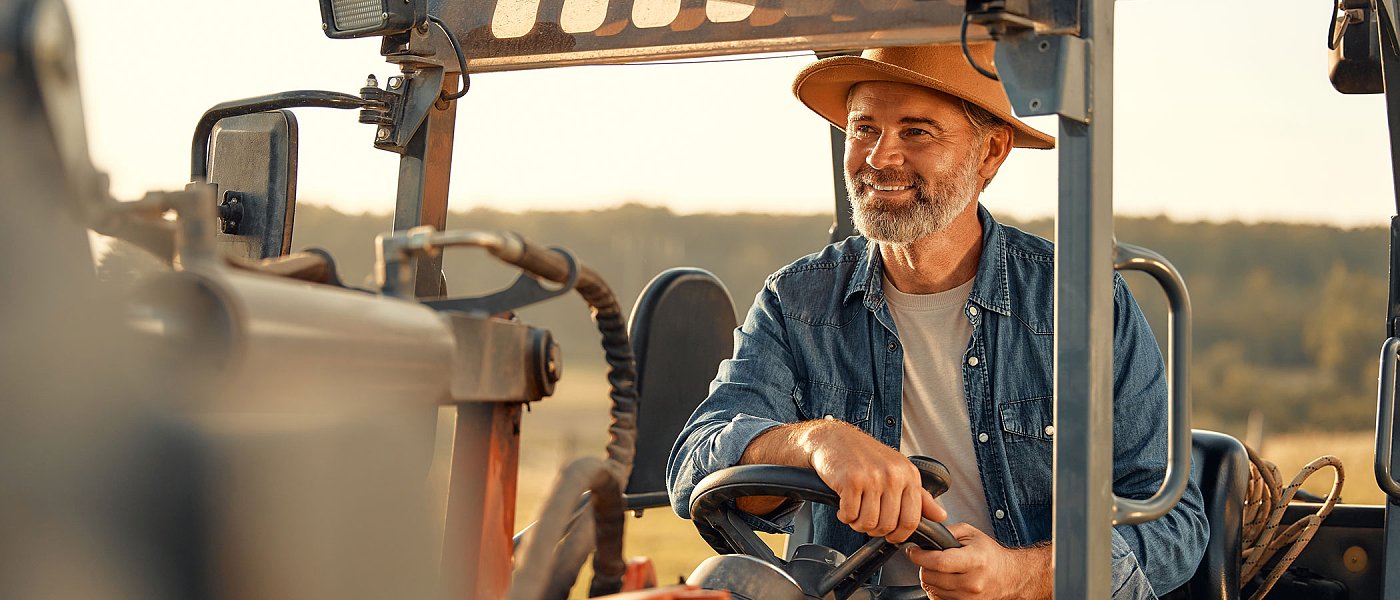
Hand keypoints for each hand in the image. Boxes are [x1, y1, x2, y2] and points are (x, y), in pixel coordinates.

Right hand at [803, 420, 946, 542]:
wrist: (834, 438)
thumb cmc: (865, 456)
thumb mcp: (898, 471)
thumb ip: (920, 497)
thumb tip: (941, 515)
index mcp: (909, 475)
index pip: (911, 520)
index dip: (899, 535)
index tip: (890, 536)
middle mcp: (893, 475)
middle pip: (888, 525)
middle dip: (875, 530)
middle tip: (866, 521)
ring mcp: (872, 477)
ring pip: (868, 523)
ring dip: (858, 524)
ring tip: (855, 513)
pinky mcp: (851, 480)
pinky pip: (850, 515)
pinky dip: (844, 516)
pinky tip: (843, 506)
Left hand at [906, 523, 1050, 599]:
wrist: (1009, 576)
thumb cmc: (989, 554)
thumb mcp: (970, 534)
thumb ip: (947, 532)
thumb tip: (925, 535)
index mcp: (974, 561)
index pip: (939, 562)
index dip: (920, 556)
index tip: (913, 551)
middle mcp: (972, 582)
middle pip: (931, 577)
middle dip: (924, 565)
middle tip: (930, 558)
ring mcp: (968, 598)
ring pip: (931, 589)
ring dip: (930, 578)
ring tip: (942, 569)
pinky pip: (937, 599)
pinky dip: (936, 589)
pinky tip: (945, 580)